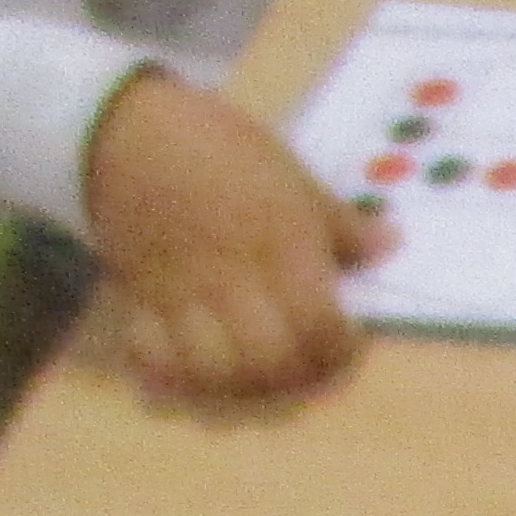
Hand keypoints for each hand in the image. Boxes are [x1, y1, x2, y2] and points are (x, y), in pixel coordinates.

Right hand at [78, 71, 382, 403]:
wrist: (125, 128)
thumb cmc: (218, 147)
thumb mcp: (290, 175)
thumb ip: (339, 223)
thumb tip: (391, 244)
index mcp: (280, 247)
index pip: (318, 327)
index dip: (339, 353)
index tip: (346, 344)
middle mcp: (234, 279)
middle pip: (268, 362)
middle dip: (294, 379)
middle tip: (304, 368)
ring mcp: (183, 292)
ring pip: (212, 369)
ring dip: (239, 387)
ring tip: (256, 377)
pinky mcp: (139, 296)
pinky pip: (155, 354)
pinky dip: (176, 374)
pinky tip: (195, 372)